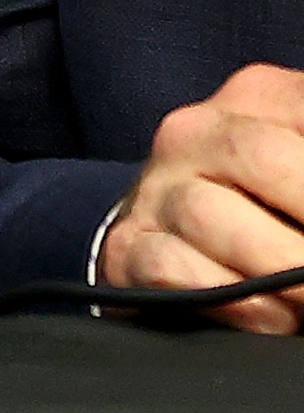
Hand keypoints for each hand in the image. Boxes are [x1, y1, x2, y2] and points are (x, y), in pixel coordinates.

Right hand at [105, 65, 303, 331]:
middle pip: (258, 156)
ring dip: (277, 269)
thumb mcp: (303, 163)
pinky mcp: (126, 246)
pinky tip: (272, 315)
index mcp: (256, 98)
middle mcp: (194, 132)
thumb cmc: (279, 205)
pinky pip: (169, 265)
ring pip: (210, 213)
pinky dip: (231, 300)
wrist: (183, 234)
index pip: (303, 112)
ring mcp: (155, 189)